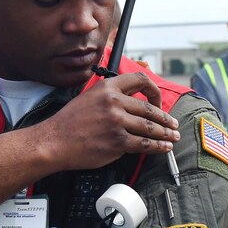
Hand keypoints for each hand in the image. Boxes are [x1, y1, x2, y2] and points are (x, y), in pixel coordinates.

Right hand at [33, 71, 179, 171]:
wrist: (55, 141)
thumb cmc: (69, 122)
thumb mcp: (89, 97)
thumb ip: (110, 96)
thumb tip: (132, 102)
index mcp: (108, 87)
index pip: (140, 80)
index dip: (154, 91)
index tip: (158, 100)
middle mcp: (114, 102)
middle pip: (149, 108)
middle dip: (166, 118)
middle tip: (173, 124)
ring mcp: (117, 122)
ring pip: (149, 127)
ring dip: (166, 133)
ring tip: (173, 137)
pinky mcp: (117, 141)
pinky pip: (144, 144)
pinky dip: (158, 146)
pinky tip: (164, 147)